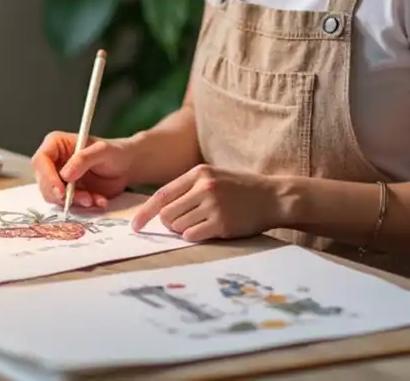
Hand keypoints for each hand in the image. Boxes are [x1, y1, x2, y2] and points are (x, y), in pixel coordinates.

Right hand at [31, 131, 133, 209]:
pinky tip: (98, 200)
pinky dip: (83, 206)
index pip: (41, 161)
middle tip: (82, 198)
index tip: (61, 191)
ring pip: (55, 197)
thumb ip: (84, 159)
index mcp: (56, 144)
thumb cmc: (114, 152)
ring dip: (75, 201)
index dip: (47, 177)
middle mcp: (53, 162)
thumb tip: (65, 174)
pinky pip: (68, 205)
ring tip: (94, 198)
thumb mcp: (102, 150)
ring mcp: (60, 180)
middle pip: (44, 183)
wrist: (126, 167)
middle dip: (62, 194)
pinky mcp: (68, 194)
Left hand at [130, 164, 282, 242]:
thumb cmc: (241, 189)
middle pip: (166, 214)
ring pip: (178, 227)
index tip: (135, 226)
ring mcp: (213, 205)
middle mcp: (204, 187)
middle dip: (169, 224)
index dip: (145, 212)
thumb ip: (189, 189)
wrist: (274, 197)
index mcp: (198, 173)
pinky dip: (196, 236)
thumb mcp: (214, 177)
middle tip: (183, 224)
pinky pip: (193, 236)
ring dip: (184, 231)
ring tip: (202, 224)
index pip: (162, 194)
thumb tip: (160, 210)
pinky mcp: (222, 223)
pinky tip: (209, 230)